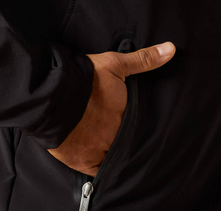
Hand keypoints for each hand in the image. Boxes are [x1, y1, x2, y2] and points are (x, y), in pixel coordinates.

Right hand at [47, 41, 175, 175]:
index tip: (129, 120)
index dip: (136, 124)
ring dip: (110, 151)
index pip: (139, 127)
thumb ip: (143, 60)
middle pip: (126, 142)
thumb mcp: (114, 63)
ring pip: (112, 156)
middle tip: (113, 129)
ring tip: (103, 141)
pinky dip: (97, 166)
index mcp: (127, 116)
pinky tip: (94, 156)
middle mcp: (116, 137)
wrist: (50, 92)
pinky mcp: (81, 161)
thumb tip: (171, 49)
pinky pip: (96, 171)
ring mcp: (99, 151)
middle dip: (122, 137)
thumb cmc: (82, 78)